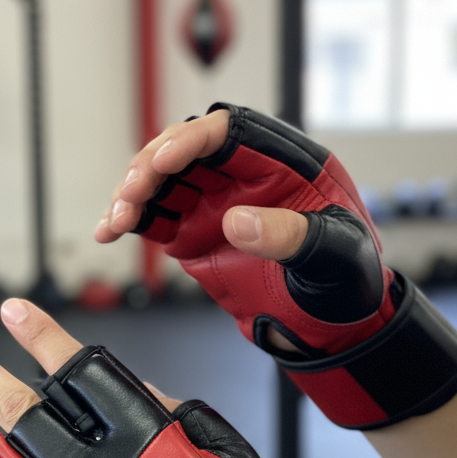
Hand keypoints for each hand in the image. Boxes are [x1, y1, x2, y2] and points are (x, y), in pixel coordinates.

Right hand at [98, 103, 456, 429]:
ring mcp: (215, 203)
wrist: (334, 325)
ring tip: (117, 219)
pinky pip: (154, 215)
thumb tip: (237, 220)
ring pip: (161, 181)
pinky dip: (128, 219)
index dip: (193, 139)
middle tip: (133, 194)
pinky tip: (109, 229)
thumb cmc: (347, 281)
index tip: (165, 160)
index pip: (230, 131)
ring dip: (133, 193)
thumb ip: (290, 235)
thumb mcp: (334, 255)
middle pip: (184, 149)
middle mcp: (243, 175)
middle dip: (151, 167)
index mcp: (284, 163)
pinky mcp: (194, 233)